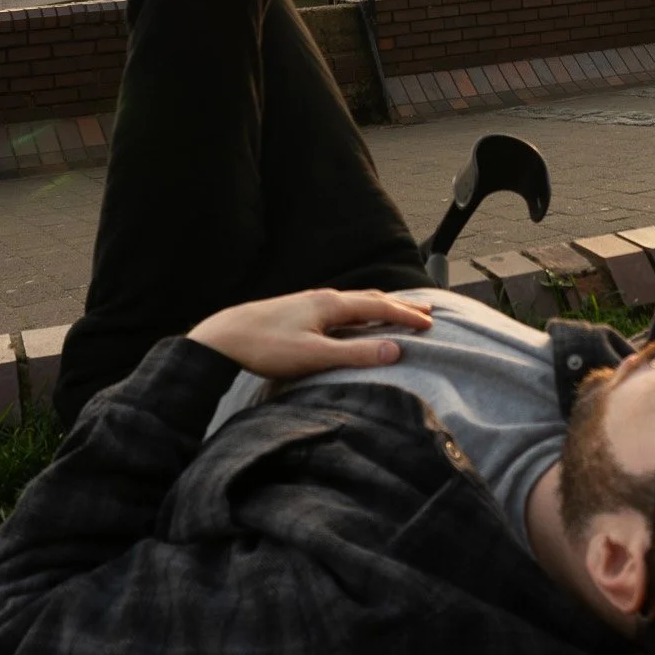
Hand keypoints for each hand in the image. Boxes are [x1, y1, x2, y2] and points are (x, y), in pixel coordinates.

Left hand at [188, 289, 432, 380]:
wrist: (224, 336)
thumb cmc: (267, 348)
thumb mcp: (314, 357)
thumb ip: (355, 354)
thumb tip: (396, 350)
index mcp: (332, 305)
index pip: (379, 307)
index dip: (407, 316)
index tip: (431, 323)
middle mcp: (324, 298)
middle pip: (371, 298)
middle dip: (400, 306)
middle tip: (426, 311)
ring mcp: (310, 302)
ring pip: (355, 300)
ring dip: (380, 305)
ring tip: (396, 311)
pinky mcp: (298, 310)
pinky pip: (341, 306)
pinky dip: (361, 309)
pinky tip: (353, 317)